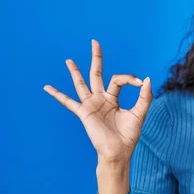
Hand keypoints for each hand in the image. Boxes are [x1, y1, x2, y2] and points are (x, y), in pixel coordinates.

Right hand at [43, 39, 152, 165]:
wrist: (119, 152)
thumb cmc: (128, 136)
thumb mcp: (139, 113)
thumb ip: (144, 97)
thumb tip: (147, 79)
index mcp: (113, 98)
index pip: (118, 79)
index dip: (130, 78)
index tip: (140, 84)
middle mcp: (100, 99)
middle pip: (97, 73)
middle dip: (96, 58)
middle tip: (95, 42)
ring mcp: (91, 105)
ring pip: (82, 84)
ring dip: (75, 72)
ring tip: (69, 60)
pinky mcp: (84, 112)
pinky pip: (68, 102)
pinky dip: (57, 95)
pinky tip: (47, 87)